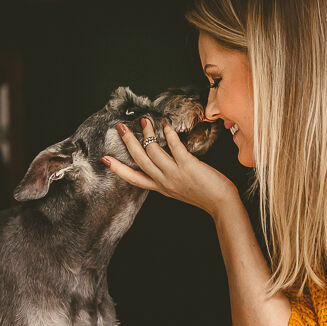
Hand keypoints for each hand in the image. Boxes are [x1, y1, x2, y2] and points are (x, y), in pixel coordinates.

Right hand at [102, 116, 238, 217]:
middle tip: (120, 127)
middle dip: (128, 142)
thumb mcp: (180, 190)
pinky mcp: (187, 165)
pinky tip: (165, 124)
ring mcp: (174, 173)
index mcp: (160, 188)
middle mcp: (164, 181)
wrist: (221, 204)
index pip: (133, 179)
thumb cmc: (205, 196)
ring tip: (145, 120)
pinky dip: (168, 134)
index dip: (118, 169)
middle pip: (139, 160)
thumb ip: (169, 178)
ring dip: (147, 133)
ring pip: (152, 152)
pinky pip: (173, 146)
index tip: (104, 159)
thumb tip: (163, 162)